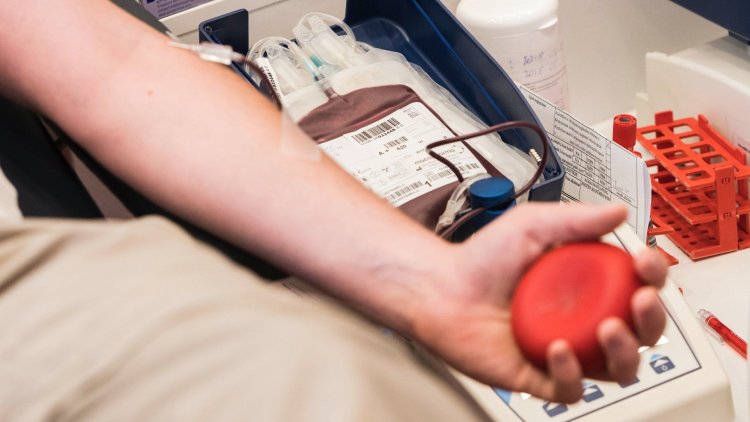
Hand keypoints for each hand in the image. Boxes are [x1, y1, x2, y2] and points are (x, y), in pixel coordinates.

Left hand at [412, 203, 666, 402]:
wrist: (440, 289)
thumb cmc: (480, 260)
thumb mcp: (531, 225)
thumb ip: (575, 218)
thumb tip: (617, 211)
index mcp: (587, 284)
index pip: (637, 284)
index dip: (651, 274)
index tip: (645, 261)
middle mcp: (581, 319)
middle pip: (640, 330)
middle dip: (651, 318)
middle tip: (639, 300)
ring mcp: (564, 349)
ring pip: (616, 367)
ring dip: (623, 351)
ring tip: (608, 329)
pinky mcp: (538, 375)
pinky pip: (570, 388)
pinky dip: (571, 373)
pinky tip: (557, 350)